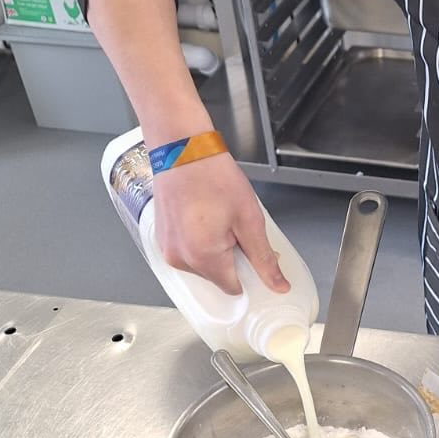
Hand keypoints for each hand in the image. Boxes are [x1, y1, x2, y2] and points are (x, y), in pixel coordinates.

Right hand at [151, 152, 288, 296]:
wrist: (182, 149)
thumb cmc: (212, 176)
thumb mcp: (249, 220)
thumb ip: (263, 259)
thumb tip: (277, 285)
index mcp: (202, 258)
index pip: (233, 288)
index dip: (249, 272)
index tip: (254, 252)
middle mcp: (179, 258)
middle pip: (217, 276)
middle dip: (231, 258)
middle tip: (237, 226)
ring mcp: (166, 248)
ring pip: (202, 264)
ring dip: (214, 249)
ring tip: (217, 217)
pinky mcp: (161, 237)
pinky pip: (187, 250)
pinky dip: (199, 240)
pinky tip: (204, 216)